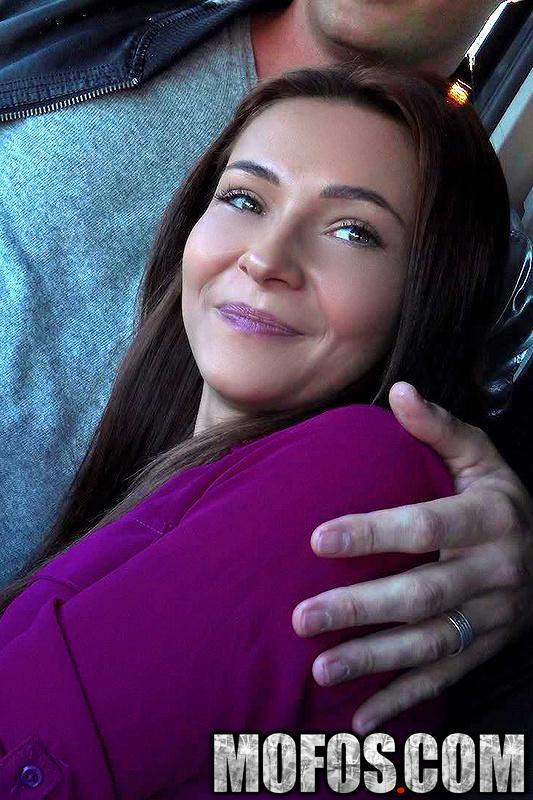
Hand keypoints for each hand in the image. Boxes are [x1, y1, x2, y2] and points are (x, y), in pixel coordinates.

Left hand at [292, 382, 532, 732]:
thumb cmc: (499, 497)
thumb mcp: (482, 456)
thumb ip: (440, 429)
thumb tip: (400, 391)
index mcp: (490, 519)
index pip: (425, 526)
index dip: (373, 534)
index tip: (318, 539)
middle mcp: (494, 572)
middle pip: (421, 596)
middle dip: (361, 609)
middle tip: (303, 617)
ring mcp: (492, 618)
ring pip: (430, 645)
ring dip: (375, 660)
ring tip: (321, 669)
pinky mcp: (487, 648)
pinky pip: (445, 678)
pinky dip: (404, 701)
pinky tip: (361, 720)